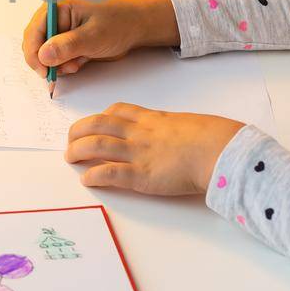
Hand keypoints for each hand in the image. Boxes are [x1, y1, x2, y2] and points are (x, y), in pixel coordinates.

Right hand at [22, 0, 176, 79]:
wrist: (136, 27)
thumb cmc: (119, 23)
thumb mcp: (93, 36)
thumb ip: (67, 45)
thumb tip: (42, 55)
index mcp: (58, 6)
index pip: (33, 31)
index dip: (34, 53)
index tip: (43, 71)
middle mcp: (55, 16)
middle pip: (36, 43)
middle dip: (48, 60)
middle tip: (64, 69)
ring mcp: (61, 28)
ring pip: (46, 53)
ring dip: (59, 63)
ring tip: (77, 63)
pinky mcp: (67, 40)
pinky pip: (57, 57)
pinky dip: (67, 63)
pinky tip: (81, 61)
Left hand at [65, 103, 245, 194]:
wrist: (220, 150)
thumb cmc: (214, 139)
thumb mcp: (190, 125)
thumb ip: (176, 130)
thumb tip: (180, 137)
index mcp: (153, 120)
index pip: (118, 111)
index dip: (102, 116)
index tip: (94, 124)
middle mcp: (140, 133)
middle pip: (98, 124)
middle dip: (79, 131)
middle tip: (71, 141)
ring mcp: (138, 153)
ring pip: (96, 145)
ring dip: (78, 150)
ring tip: (70, 157)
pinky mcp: (140, 176)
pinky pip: (108, 173)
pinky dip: (93, 175)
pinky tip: (86, 180)